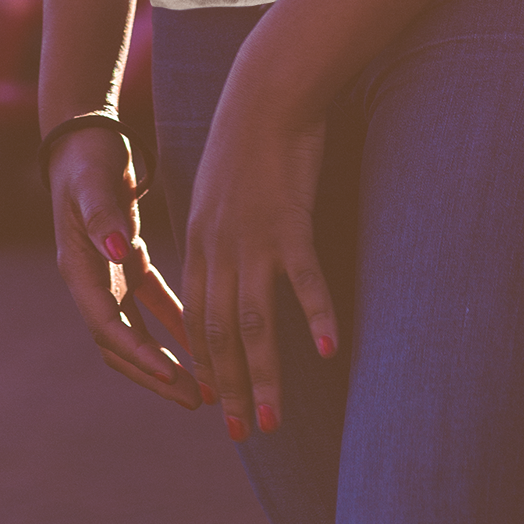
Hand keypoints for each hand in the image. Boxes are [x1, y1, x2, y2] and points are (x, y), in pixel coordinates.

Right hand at [49, 122, 203, 409]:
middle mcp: (92, 281)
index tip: (174, 376)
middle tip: (198, 399)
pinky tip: (207, 339)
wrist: (83, 136)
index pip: (109, 328)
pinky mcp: (128, 263)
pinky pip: (155, 305)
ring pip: (139, 334)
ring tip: (206, 387)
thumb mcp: (93, 183)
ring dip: (170, 359)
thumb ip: (102, 215)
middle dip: (157, 376)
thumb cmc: (88, 158)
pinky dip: (178, 323)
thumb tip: (115, 249)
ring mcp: (109, 276)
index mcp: (80, 270)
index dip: (140, 355)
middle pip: (122, 346)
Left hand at [182, 80, 338, 442]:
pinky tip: (326, 350)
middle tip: (243, 433)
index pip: (197, 319)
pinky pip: (302, 280)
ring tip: (273, 420)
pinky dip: (314, 316)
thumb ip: (219, 230)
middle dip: (231, 389)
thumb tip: (228, 263)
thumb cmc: (250, 137)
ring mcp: (253, 238)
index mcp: (199, 241)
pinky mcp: (290, 221)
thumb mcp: (219, 189)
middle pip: (220, 334)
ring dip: (265, 376)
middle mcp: (219, 248)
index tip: (216, 403)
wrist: (267, 90)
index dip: (206, 365)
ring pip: (254, 322)